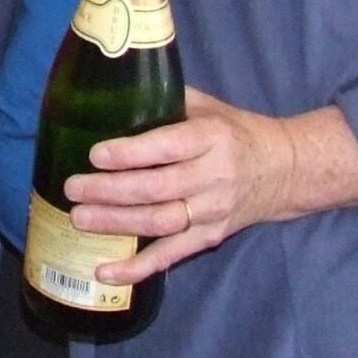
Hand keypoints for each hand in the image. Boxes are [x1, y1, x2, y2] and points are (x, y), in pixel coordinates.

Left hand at [63, 90, 300, 282]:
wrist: (285, 170)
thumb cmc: (234, 131)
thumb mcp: (206, 106)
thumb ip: (166, 98)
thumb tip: (113, 86)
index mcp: (211, 137)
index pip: (168, 146)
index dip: (131, 153)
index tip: (95, 154)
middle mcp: (214, 176)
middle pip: (157, 188)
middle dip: (110, 191)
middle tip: (72, 188)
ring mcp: (213, 211)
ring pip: (161, 222)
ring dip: (117, 224)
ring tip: (80, 218)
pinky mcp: (210, 237)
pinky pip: (171, 255)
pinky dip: (137, 267)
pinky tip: (105, 271)